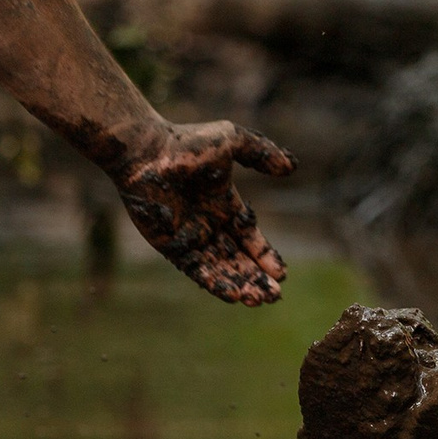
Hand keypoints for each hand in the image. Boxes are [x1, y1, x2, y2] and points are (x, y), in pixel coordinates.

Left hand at [114, 120, 295, 304]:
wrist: (145, 153)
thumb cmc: (187, 143)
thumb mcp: (233, 140)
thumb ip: (262, 153)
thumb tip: (292, 167)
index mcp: (224, 203)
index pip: (249, 236)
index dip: (265, 255)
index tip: (281, 273)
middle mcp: (208, 223)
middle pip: (238, 258)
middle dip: (256, 277)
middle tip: (274, 296)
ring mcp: (189, 236)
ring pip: (220, 268)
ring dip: (239, 284)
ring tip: (257, 299)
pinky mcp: (171, 246)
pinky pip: (197, 270)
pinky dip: (215, 283)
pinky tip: (233, 295)